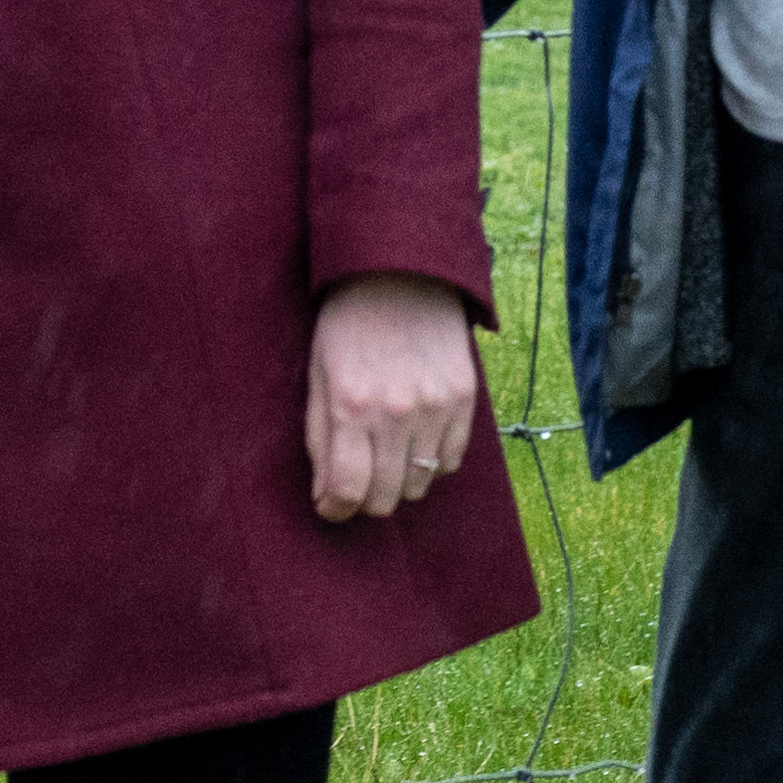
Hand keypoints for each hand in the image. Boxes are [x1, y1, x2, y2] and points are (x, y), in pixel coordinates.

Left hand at [303, 273, 485, 522]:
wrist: (402, 273)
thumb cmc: (348, 324)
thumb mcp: (318, 375)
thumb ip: (319, 440)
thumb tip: (325, 498)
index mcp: (350, 405)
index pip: (347, 490)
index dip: (335, 510)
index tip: (330, 506)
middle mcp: (396, 412)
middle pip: (385, 497)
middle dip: (365, 499)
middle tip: (358, 479)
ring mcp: (436, 407)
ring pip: (420, 486)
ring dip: (400, 481)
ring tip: (387, 454)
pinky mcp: (464, 400)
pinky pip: (451, 461)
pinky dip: (432, 463)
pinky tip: (416, 440)